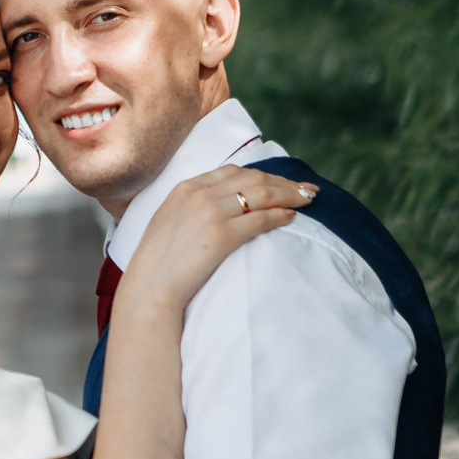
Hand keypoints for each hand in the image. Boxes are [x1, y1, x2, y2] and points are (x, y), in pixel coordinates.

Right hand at [120, 164, 313, 313]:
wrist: (149, 287)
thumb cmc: (159, 262)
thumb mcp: (170, 220)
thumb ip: (192, 206)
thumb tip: (223, 205)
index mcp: (185, 187)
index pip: (233, 171)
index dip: (262, 174)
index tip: (280, 181)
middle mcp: (199, 194)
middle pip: (252, 178)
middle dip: (283, 181)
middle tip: (306, 189)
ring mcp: (210, 213)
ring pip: (261, 194)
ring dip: (289, 194)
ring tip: (308, 200)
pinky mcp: (221, 235)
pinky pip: (260, 219)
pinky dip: (280, 215)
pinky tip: (292, 217)